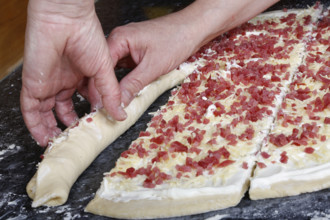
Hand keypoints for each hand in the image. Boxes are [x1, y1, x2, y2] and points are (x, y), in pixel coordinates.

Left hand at [21, 0, 125, 145]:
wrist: (66, 20)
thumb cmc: (87, 36)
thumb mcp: (104, 70)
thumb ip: (111, 93)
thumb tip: (121, 114)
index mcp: (80, 76)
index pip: (84, 100)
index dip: (89, 115)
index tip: (95, 127)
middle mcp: (63, 81)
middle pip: (63, 108)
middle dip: (68, 124)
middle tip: (75, 137)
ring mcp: (48, 83)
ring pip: (45, 111)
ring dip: (50, 128)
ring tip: (58, 142)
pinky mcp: (34, 85)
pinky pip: (31, 109)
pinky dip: (35, 125)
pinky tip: (42, 137)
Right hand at [108, 13, 203, 105]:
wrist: (193, 29)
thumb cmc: (176, 39)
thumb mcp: (153, 67)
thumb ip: (133, 84)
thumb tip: (119, 101)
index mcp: (120, 38)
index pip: (101, 67)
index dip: (99, 88)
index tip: (101, 105)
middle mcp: (120, 40)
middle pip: (105, 68)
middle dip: (104, 88)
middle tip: (104, 107)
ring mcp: (127, 46)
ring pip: (115, 70)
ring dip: (115, 85)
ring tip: (113, 103)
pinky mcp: (135, 52)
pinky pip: (125, 69)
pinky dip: (125, 80)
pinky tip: (125, 92)